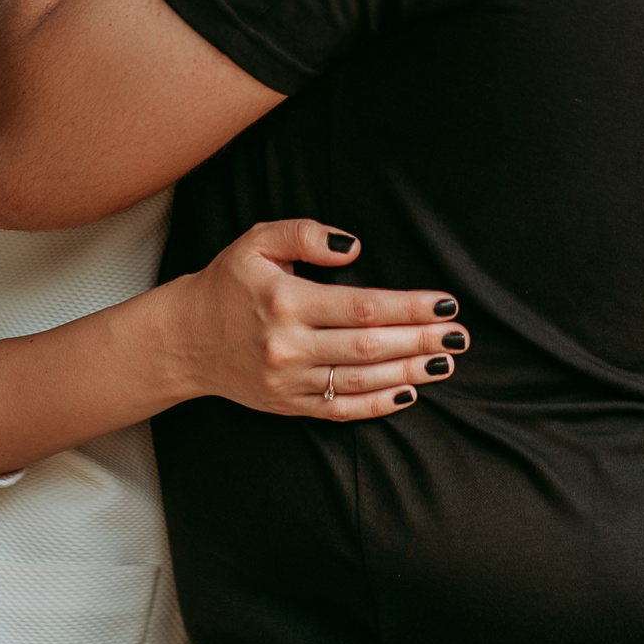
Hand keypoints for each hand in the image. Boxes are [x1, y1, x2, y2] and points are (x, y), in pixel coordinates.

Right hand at [162, 220, 466, 419]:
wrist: (184, 339)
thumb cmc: (228, 283)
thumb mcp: (257, 241)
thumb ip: (305, 234)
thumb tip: (355, 248)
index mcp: (285, 301)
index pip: (362, 306)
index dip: (408, 307)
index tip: (444, 303)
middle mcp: (288, 346)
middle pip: (369, 346)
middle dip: (420, 341)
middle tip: (459, 337)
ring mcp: (288, 381)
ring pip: (361, 380)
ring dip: (409, 372)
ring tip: (444, 362)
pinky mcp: (288, 404)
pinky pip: (341, 409)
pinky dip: (378, 405)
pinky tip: (409, 392)